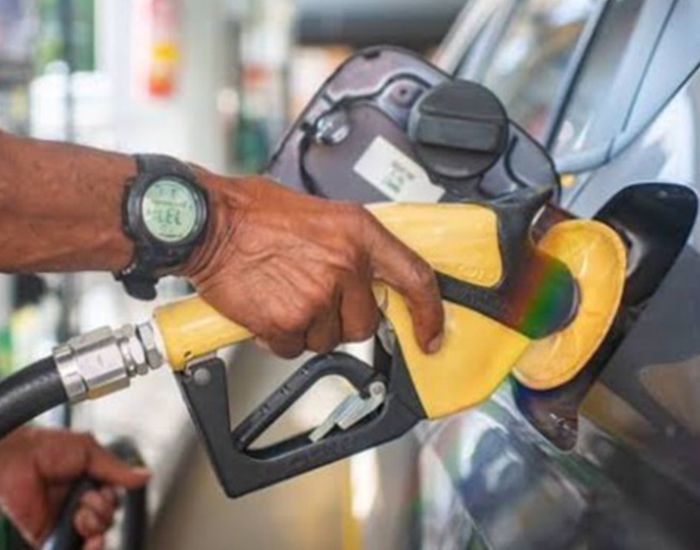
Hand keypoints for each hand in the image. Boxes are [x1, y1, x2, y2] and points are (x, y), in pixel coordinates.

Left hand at [0, 427, 149, 549]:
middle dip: (103, 512)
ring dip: (96, 527)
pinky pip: (73, 548)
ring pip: (95, 534)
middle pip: (106, 519)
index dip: (112, 497)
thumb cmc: (39, 447)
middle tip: (89, 501)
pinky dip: (87, 547)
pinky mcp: (48, 538)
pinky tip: (90, 540)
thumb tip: (144, 475)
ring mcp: (61, 522)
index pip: (112, 499)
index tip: (104, 490)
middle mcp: (74, 502)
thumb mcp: (86, 448)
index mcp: (85, 481)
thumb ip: (115, 467)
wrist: (12, 461)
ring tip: (83, 517)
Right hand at [185, 175, 443, 357]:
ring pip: (328, 339)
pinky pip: (294, 348)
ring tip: (284, 295)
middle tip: (314, 297)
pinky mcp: (287, 322)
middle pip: (364, 322)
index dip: (429, 312)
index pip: (415, 278)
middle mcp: (344, 265)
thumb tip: (368, 276)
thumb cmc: (254, 213)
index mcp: (358, 233)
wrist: (208, 224)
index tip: (430, 334)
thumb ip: (351, 246)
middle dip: (343, 319)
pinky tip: (268, 310)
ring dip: (309, 328)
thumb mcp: (320, 214)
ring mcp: (316, 297)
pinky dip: (281, 338)